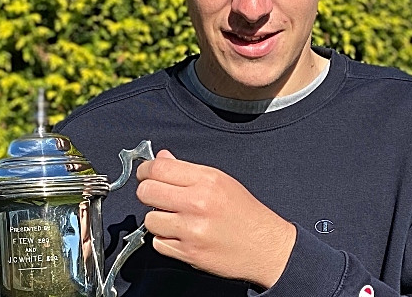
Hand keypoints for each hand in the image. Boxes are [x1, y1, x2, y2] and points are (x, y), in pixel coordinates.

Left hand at [136, 150, 295, 288]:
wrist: (265, 247)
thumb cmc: (244, 213)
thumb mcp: (220, 181)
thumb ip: (187, 170)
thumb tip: (162, 158)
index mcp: (207, 180)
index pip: (159, 168)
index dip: (146, 170)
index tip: (146, 174)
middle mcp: (198, 203)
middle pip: (146, 192)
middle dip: (147, 193)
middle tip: (157, 196)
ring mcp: (192, 230)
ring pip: (149, 220)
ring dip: (158, 219)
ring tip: (175, 219)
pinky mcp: (189, 253)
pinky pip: (158, 243)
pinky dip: (165, 240)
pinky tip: (181, 236)